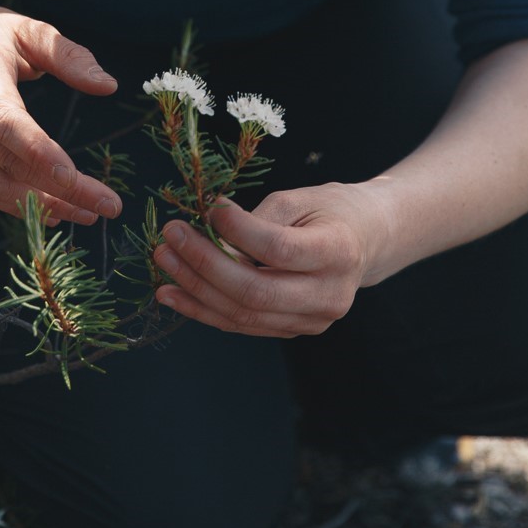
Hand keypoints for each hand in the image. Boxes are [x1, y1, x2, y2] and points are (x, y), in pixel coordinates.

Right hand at [0, 3, 122, 225]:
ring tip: (85, 212)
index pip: (6, 120)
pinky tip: (48, 208)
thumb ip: (67, 55)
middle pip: (7, 160)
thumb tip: (108, 86)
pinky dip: (12, 203)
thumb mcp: (27, 30)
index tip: (75, 177)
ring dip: (39, 205)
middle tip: (106, 206)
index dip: (39, 152)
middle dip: (59, 189)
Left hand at [152, 183, 389, 336]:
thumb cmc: (329, 210)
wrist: (364, 240)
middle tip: (170, 237)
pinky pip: (242, 324)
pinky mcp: (293, 329)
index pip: (279, 249)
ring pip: (244, 314)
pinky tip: (172, 293)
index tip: (208, 207)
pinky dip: (203, 310)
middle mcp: (329, 295)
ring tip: (163, 262)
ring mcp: (312, 320)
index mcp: (337, 252)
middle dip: (204, 265)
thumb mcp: (300, 198)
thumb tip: (209, 232)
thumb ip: (259, 218)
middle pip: (256, 291)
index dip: (238, 231)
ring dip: (195, 289)